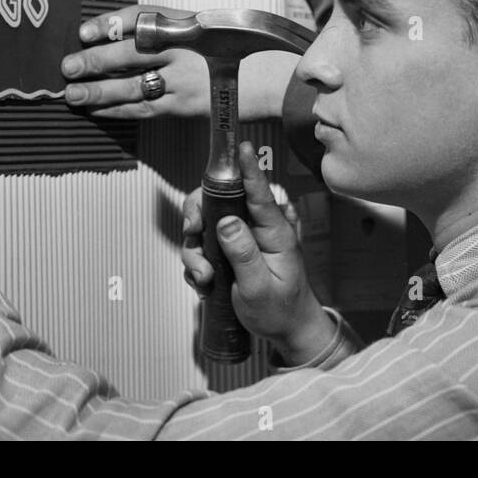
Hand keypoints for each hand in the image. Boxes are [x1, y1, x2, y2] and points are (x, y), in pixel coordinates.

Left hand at [62, 5, 300, 120]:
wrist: (271, 76)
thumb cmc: (231, 48)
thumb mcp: (202, 26)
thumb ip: (165, 29)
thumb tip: (112, 36)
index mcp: (187, 22)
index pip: (142, 17)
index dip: (111, 23)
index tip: (85, 30)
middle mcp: (186, 49)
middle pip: (133, 53)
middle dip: (97, 60)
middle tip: (68, 66)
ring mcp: (186, 80)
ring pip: (134, 86)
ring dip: (99, 91)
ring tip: (72, 93)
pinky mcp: (186, 106)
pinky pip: (145, 109)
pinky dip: (117, 110)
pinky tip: (95, 110)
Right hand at [181, 142, 334, 364]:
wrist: (285, 330)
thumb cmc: (279, 309)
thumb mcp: (259, 287)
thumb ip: (244, 254)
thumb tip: (226, 222)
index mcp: (274, 233)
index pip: (260, 194)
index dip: (249, 170)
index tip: (243, 148)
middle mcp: (256, 229)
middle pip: (219, 201)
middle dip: (198, 216)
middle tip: (192, 233)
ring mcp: (241, 239)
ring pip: (205, 226)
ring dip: (195, 252)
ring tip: (204, 279)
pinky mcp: (228, 251)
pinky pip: (202, 247)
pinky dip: (196, 264)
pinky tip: (204, 285)